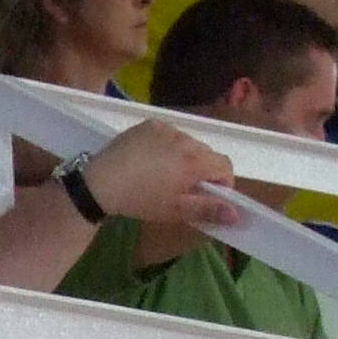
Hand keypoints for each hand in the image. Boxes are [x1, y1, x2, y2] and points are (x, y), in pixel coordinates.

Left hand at [82, 120, 240, 231]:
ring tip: (164, 173)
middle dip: (202, 170)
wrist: (100, 182)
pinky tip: (151, 159)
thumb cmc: (140, 199)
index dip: (223, 182)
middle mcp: (184, 139)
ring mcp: (166, 129)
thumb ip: (208, 209)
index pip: (225, 165)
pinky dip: (167, 145)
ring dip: (185, 156)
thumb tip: (237, 214)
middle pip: (206, 153)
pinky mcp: (149, 124)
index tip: (208, 196)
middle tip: (184, 187)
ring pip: (188, 143)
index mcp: (195, 160)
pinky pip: (169, 134)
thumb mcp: (175, 209)